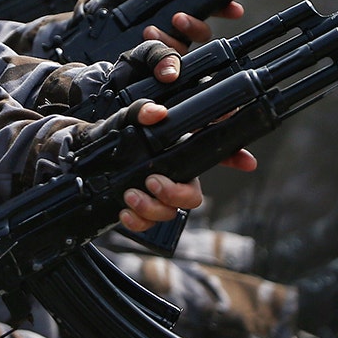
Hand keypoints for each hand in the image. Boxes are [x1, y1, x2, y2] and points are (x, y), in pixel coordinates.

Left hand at [93, 0, 244, 49]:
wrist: (93, 17)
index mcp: (183, 3)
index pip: (212, 8)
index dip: (226, 8)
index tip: (235, 10)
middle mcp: (178, 26)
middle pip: (199, 33)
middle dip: (193, 25)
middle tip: (177, 17)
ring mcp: (165, 43)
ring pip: (178, 49)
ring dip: (167, 40)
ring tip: (148, 29)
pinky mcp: (148, 57)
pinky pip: (157, 61)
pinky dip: (150, 53)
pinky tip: (139, 41)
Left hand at [114, 101, 257, 232]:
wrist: (89, 150)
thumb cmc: (116, 133)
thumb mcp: (127, 118)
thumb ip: (142, 111)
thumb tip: (157, 113)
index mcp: (179, 154)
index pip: (215, 156)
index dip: (236, 158)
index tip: (248, 162)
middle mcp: (174, 177)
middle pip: (192, 198)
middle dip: (175, 194)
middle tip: (153, 181)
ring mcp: (158, 196)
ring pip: (169, 214)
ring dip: (151, 208)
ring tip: (131, 195)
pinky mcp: (140, 210)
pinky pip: (147, 226)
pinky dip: (137, 223)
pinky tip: (125, 212)